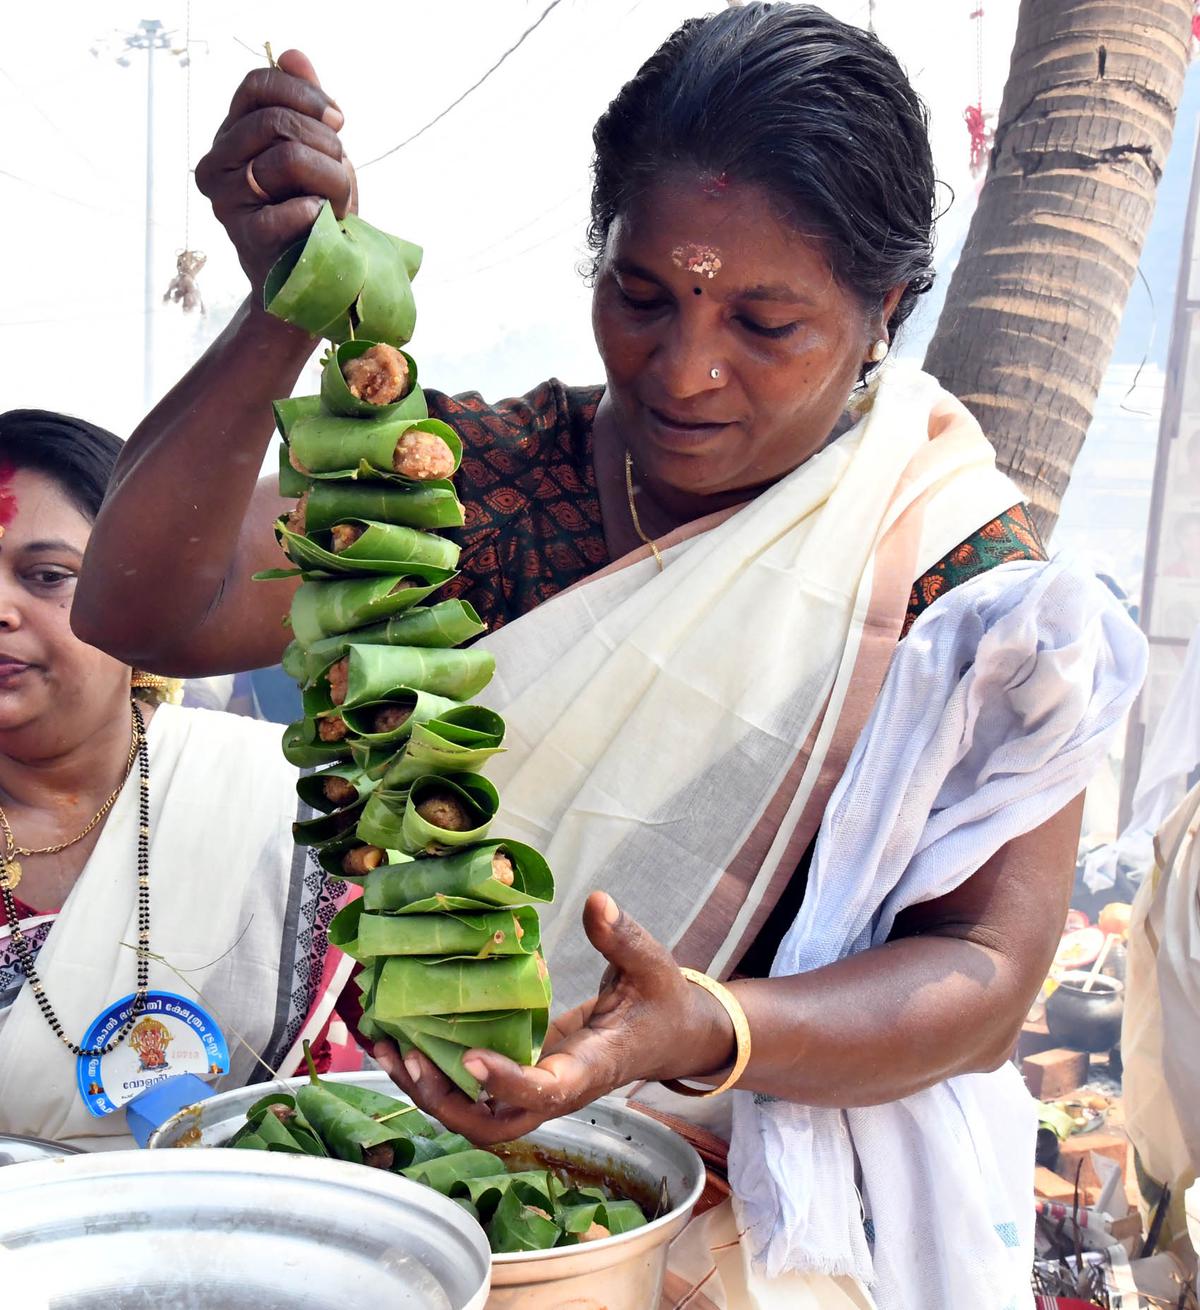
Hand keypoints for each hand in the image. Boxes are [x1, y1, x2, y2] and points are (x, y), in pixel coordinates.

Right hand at [195, 49, 356, 294]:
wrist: (305, 277)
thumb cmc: (311, 210)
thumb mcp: (313, 152)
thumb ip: (302, 104)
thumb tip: (293, 55)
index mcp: (231, 133)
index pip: (257, 86)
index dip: (304, 94)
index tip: (338, 120)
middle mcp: (218, 162)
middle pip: (275, 121)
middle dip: (326, 140)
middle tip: (343, 165)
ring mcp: (227, 201)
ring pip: (286, 159)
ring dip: (331, 177)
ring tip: (339, 199)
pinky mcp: (245, 237)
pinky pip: (289, 210)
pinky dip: (317, 211)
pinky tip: (322, 218)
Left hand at [373, 892, 735, 1146]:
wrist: (669, 1036)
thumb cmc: (661, 1002)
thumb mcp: (651, 966)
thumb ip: (623, 937)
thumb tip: (597, 901)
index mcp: (590, 1068)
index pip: (546, 1091)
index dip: (507, 1081)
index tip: (468, 1058)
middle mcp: (557, 1090)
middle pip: (493, 1124)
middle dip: (444, 1100)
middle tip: (407, 1053)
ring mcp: (536, 1088)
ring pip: (473, 1114)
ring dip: (427, 1090)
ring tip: (385, 1045)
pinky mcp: (522, 1074)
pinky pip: (473, 1090)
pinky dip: (435, 1072)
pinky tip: (403, 1038)